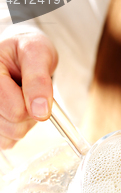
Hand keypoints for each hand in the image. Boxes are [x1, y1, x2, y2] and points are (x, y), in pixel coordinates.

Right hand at [0, 32, 57, 148]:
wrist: (18, 53)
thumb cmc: (26, 49)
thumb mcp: (37, 52)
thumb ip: (39, 80)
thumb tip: (40, 112)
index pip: (15, 109)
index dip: (33, 102)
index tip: (33, 84)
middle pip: (13, 125)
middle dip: (30, 113)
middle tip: (28, 91)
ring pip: (11, 136)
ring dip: (25, 122)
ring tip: (22, 99)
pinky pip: (7, 142)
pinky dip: (18, 130)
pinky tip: (16, 111)